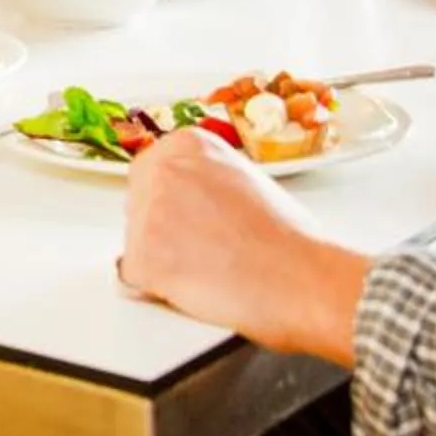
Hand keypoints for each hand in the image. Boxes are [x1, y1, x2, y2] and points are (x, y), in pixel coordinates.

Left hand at [119, 131, 369, 364]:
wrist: (304, 278)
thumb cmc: (291, 239)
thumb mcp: (246, 180)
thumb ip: (207, 179)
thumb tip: (191, 197)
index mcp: (187, 145)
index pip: (150, 174)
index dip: (170, 206)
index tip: (188, 221)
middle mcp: (162, 170)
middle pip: (137, 206)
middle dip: (162, 232)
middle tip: (203, 252)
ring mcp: (147, 212)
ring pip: (135, 243)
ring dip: (162, 262)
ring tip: (209, 270)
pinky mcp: (141, 257)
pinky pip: (132, 278)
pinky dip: (157, 290)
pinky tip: (196, 286)